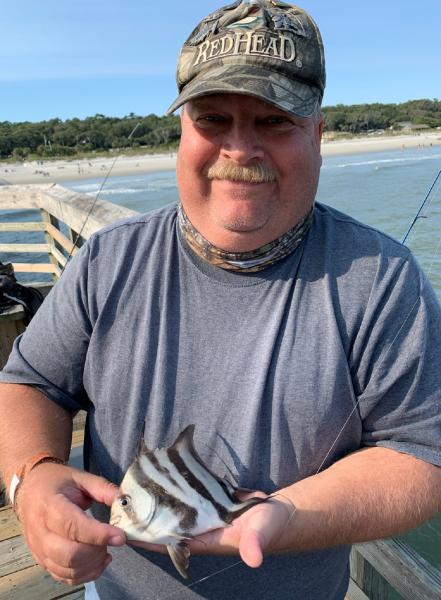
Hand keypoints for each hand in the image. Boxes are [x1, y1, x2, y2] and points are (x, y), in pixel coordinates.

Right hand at [16, 463, 125, 584]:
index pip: (73, 526)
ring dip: (93, 564)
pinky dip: (85, 575)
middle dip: (97, 551)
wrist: (31, 490)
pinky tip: (98, 561)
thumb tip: (125, 501)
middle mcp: (41, 531)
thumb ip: (103, 488)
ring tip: (105, 549)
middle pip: (69, 554)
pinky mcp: (42, 560)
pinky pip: (63, 577)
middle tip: (112, 539)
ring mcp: (39, 549)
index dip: (98, 534)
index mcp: (50, 505)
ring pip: (67, 569)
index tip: (120, 536)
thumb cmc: (56, 482)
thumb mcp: (80, 477)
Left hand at [130, 492, 294, 568]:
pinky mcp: (211, 502)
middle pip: (168, 524)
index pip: (172, 541)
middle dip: (148, 517)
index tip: (128, 530)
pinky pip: (188, 496)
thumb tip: (253, 559)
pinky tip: (163, 475)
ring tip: (136, 487)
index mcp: (207, 540)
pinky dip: (175, 489)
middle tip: (124, 504)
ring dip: (159, 501)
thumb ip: (255, 543)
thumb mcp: (262, 532)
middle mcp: (202, 528)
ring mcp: (205, 515)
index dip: (150, 537)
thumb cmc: (270, 526)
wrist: (281, 513)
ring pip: (175, 510)